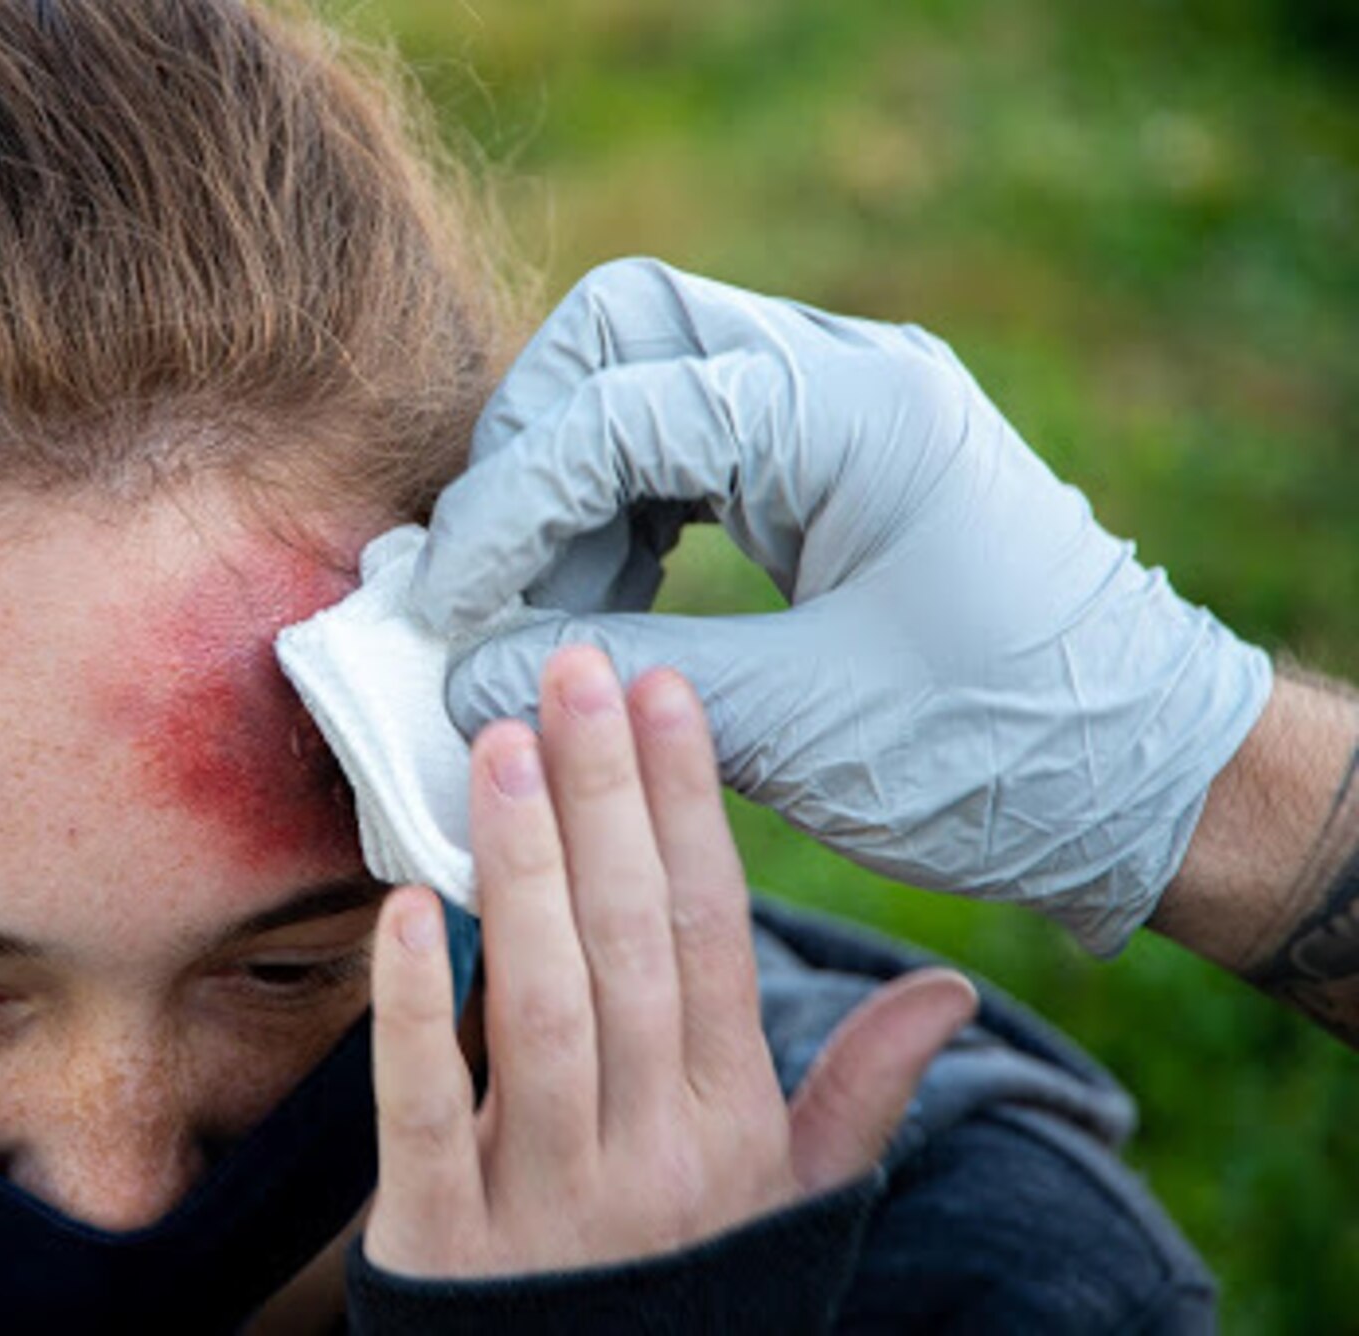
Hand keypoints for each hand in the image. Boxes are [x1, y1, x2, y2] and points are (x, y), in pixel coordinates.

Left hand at [362, 645, 976, 1279]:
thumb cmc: (693, 1288)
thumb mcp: (792, 1202)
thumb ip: (858, 1093)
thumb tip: (950, 992)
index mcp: (732, 1123)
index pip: (712, 935)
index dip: (688, 807)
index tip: (663, 694)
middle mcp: (652, 1151)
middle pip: (628, 944)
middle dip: (603, 797)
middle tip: (573, 671)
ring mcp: (547, 1197)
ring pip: (542, 1004)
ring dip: (522, 867)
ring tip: (500, 745)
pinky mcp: (442, 1238)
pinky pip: (428, 1108)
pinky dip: (415, 1006)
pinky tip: (402, 904)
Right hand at [414, 257, 1271, 953]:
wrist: (1149, 780)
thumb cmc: (1003, 753)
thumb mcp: (803, 723)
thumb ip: (621, 681)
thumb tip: (461, 676)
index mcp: (853, 415)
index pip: (618, 410)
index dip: (507, 509)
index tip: (445, 610)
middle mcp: (847, 374)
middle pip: (623, 329)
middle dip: (531, 448)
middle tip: (488, 577)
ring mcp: (842, 403)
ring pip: (648, 372)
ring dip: (572, 484)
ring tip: (544, 619)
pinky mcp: (834, 456)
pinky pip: (692, 437)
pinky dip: (625, 510)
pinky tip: (604, 609)